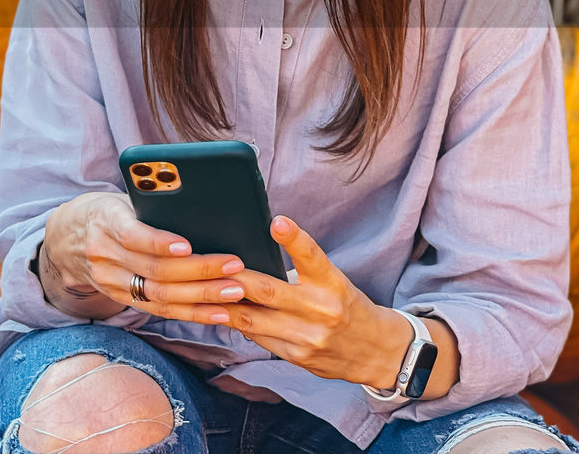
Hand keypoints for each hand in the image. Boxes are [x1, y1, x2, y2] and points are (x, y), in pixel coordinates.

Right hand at [41, 192, 250, 322]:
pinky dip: (192, 314)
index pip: (132, 234)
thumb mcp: (120, 198)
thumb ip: (150, 205)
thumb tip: (202, 209)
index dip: (159, 242)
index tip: (188, 244)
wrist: (66, 238)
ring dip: (202, 297)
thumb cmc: (108, 210)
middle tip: (235, 267)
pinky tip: (219, 313)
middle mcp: (104, 255)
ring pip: (159, 296)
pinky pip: (159, 310)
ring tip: (236, 292)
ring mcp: (110, 282)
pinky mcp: (121, 299)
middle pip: (154, 270)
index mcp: (104, 220)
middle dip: (199, 271)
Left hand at [211, 215, 413, 387]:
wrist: (377, 352)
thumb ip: (301, 271)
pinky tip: (223, 313)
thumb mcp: (334, 282)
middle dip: (235, 278)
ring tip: (201, 291)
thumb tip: (255, 258)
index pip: (312, 256)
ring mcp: (308, 336)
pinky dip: (239, 324)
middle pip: (268, 291)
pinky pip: (259, 338)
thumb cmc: (347, 306)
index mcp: (332, 284)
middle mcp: (321, 310)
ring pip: (254, 318)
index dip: (294, 238)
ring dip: (224, 305)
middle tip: (210, 264)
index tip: (277, 222)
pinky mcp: (297, 356)